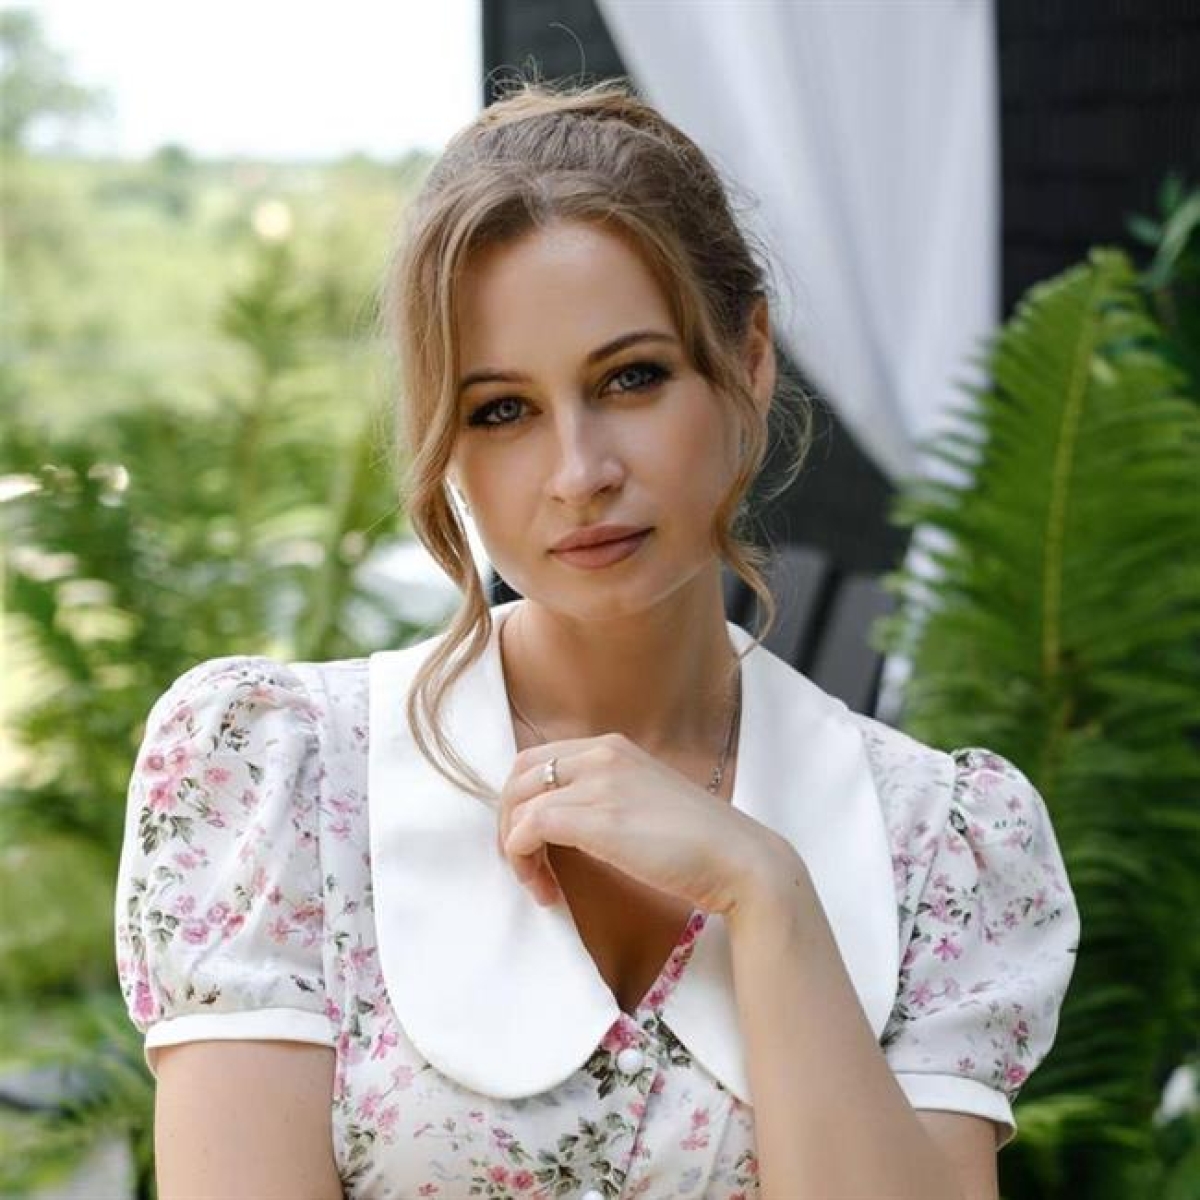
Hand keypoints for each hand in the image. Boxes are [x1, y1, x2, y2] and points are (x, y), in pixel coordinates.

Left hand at [495, 732, 794, 916]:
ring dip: (514, 850)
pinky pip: (528, 830)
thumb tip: (559, 820)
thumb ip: (605, 796)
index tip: (534, 843)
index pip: (537, 760)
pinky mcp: (595, 819)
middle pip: (518, 777)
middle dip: (509, 822)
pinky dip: (524, 862)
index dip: (522, 802)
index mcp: (611, 747)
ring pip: (517, 805)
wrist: (738, 860)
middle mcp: (600, 755)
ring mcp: (598, 784)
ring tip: (539, 884)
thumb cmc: (697, 842)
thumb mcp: (642, 800)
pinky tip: (548, 891)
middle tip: (526, 864)